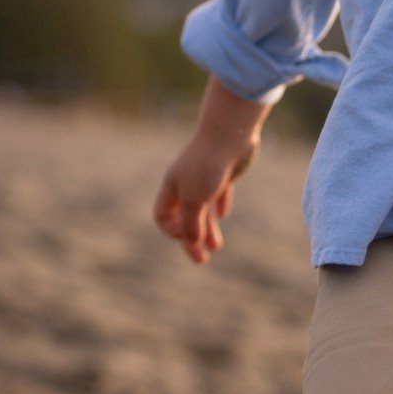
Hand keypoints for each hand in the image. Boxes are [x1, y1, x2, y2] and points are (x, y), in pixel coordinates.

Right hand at [153, 78, 272, 264]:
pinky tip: (224, 214)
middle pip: (185, 217)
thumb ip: (192, 223)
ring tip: (217, 248)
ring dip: (209, 229)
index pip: (162, 216)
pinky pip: (220, 192)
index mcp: (173, 187)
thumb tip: (192, 244)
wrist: (230, 133)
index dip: (172, 231)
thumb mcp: (196, 199)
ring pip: (204, 208)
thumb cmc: (208, 165)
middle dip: (192, 239)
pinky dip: (220, 205)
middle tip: (202, 260)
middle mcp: (186, 183)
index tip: (188, 238)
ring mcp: (206, 177)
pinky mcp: (225, 172)